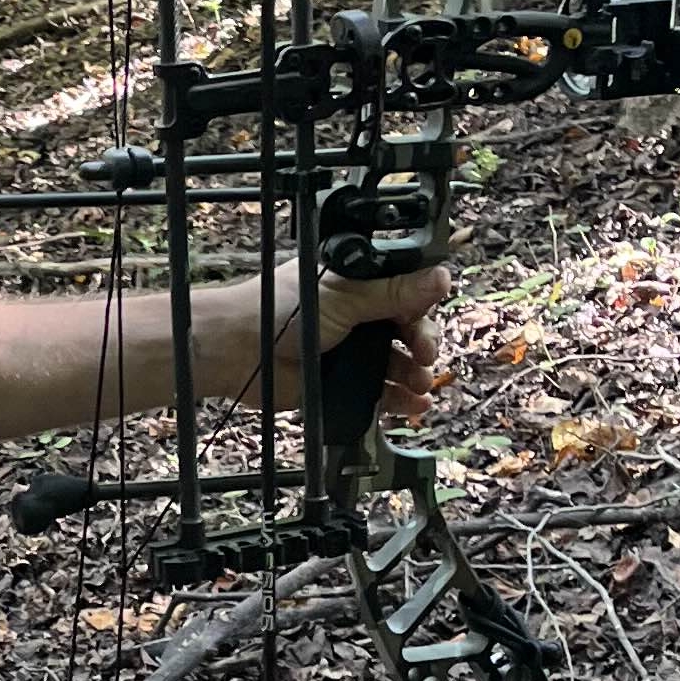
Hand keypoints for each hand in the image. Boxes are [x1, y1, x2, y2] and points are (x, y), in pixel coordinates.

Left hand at [189, 260, 449, 425]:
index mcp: (358, 284)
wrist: (241, 351)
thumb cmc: (278, 310)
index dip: (422, 306)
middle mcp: (359, 314)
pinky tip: (414, 403)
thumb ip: (393, 291)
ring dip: (416, 373)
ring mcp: (352, 349)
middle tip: (423, 353)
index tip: (428, 317)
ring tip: (420, 383)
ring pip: (399, 363)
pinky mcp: (344, 381)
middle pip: (408, 329)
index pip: (406, 293)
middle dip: (423, 342)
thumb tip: (439, 277)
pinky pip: (382, 391)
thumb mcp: (344, 294)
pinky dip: (401, 399)